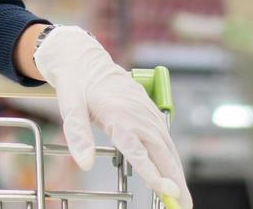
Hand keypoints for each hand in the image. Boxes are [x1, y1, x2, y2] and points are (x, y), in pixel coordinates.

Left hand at [34, 26, 191, 208]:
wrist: (85, 58)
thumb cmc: (76, 82)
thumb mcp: (70, 106)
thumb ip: (78, 134)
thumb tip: (84, 164)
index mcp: (119, 114)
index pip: (138, 149)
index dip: (152, 171)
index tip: (164, 190)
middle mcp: (139, 115)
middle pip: (160, 152)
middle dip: (174, 181)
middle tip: (183, 205)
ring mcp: (147, 114)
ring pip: (167, 148)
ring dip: (177, 174)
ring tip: (183, 199)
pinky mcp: (150, 114)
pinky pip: (165, 141)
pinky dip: (173, 160)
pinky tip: (175, 176)